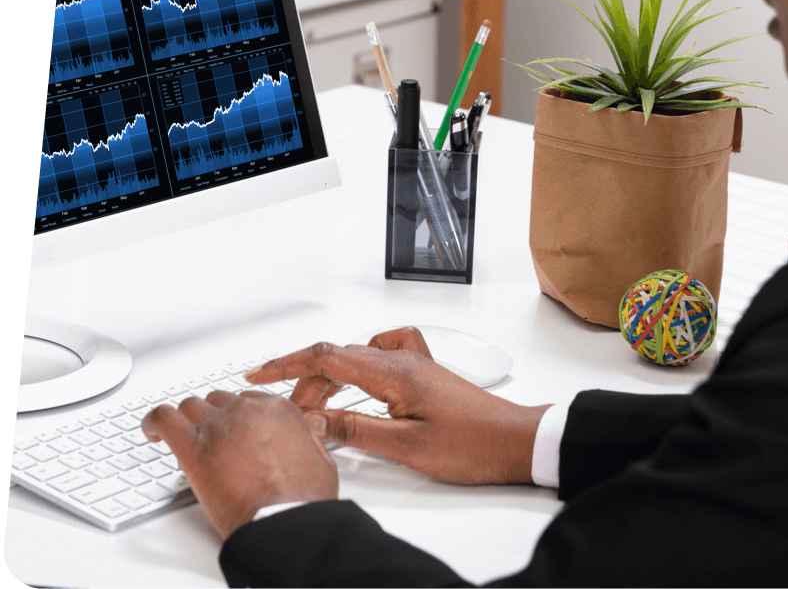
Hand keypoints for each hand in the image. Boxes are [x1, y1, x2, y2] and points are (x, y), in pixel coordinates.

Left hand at [141, 390, 339, 540]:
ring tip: (180, 434)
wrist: (282, 520)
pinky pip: (163, 418)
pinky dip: (154, 421)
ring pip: (192, 404)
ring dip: (187, 419)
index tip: (233, 430)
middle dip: (213, 417)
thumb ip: (310, 439)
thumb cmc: (301, 498)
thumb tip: (307, 433)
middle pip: (219, 399)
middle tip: (209, 439)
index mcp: (278, 410)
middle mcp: (247, 409)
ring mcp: (219, 425)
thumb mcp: (321, 460)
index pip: (250, 399)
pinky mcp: (193, 447)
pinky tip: (152, 432)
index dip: (239, 416)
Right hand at [245, 327, 550, 485]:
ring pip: (358, 357)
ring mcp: (415, 364)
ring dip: (331, 378)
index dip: (288, 363)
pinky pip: (384, 354)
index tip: (260, 372)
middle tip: (292, 413)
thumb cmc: (471, 444)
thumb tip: (316, 419)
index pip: (328, 356)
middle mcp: (403, 360)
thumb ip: (357, 429)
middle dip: (306, 382)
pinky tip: (361, 382)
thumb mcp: (406, 446)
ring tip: (319, 407)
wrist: (513, 440)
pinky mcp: (424, 374)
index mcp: (394, 372)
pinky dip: (362, 364)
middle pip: (339, 357)